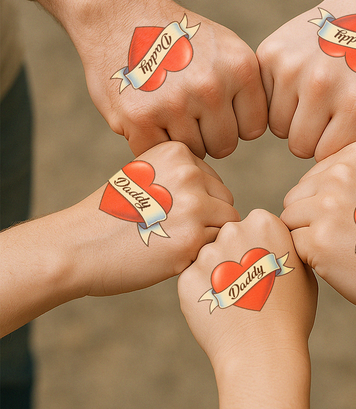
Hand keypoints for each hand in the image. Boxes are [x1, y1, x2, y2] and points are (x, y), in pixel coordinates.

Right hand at [0, 140, 238, 335]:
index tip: (169, 215)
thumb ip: (182, 176)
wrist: (77, 247)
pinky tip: (171, 256)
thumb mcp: (145, 176)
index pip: (212, 181)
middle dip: (208, 219)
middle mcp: (188, 173)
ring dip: (207, 238)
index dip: (197, 203)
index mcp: (177, 152)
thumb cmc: (112, 215)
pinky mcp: (192, 238)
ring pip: (226, 225)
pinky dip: (200, 256)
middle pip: (225, 201)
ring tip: (173, 243)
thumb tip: (219, 196)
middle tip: (172, 232)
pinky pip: (216, 248)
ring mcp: (193, 205)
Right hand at [28, 0, 266, 157]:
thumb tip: (259, 131)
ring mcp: (175, 104)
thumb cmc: (179, 38)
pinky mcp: (140, 118)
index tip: (217, 107)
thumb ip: (247, 88)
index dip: (234, 122)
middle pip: (225, 146)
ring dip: (181, 138)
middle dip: (209, 134)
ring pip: (194, 152)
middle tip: (187, 109)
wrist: (120, 14)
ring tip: (166, 107)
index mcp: (241, 68)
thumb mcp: (226, 48)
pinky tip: (146, 114)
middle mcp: (212, 87)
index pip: (253, 129)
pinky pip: (160, 152)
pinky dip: (152, 140)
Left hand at [178, 209, 316, 408]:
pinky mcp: (187, 278)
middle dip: (235, 253)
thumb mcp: (302, 270)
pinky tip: (219, 310)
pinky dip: (203, 292)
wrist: (263, 353)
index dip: (259, 246)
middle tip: (248, 285)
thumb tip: (274, 241)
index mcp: (265, 223)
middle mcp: (233, 231)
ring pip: (209, 257)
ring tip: (234, 301)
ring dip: (217, 273)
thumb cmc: (291, 314)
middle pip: (229, 235)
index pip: (254, 223)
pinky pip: (193, 279)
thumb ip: (284, 246)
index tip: (264, 266)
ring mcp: (208, 254)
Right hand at [257, 0, 355, 160]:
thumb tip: (335, 169)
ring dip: (293, 119)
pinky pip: (262, 100)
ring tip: (313, 97)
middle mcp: (320, 84)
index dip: (332, 148)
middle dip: (312, 137)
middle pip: (297, 146)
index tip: (342, 130)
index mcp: (355, 103)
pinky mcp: (270, 53)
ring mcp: (291, 66)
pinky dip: (277, 97)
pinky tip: (297, 81)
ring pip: (276, 126)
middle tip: (326, 115)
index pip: (324, 155)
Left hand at [281, 141, 355, 323]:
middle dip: (312, 219)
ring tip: (342, 248)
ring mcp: (329, 206)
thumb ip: (343, 175)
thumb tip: (303, 186)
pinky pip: (292, 243)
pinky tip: (337, 261)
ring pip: (289, 218)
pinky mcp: (318, 239)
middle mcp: (342, 173)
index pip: (313, 177)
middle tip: (349, 237)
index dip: (327, 204)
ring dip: (307, 236)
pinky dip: (307, 256)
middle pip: (296, 196)